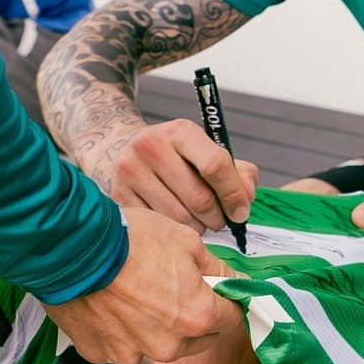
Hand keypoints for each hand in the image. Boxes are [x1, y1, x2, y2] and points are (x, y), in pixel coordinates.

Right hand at [48, 205, 243, 363]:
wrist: (73, 248)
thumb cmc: (132, 239)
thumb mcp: (187, 241)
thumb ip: (216, 269)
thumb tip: (233, 281)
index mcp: (197, 318)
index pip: (232, 318)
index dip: (228, 301)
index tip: (219, 290)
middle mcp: (169, 346)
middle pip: (197, 337)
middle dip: (194, 316)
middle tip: (175, 287)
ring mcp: (132, 353)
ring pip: (157, 343)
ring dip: (155, 326)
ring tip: (135, 292)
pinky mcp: (101, 353)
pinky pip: (121, 344)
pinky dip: (120, 330)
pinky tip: (110, 302)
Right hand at [88, 118, 257, 233]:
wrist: (121, 148)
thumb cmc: (175, 156)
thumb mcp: (206, 150)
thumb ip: (237, 172)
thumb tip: (245, 200)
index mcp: (180, 131)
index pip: (216, 165)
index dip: (234, 194)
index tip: (240, 212)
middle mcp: (151, 146)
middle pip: (200, 199)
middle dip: (217, 218)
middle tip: (219, 221)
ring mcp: (130, 171)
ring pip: (180, 219)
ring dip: (197, 228)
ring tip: (196, 220)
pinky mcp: (118, 195)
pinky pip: (158, 227)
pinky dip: (173, 232)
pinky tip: (174, 221)